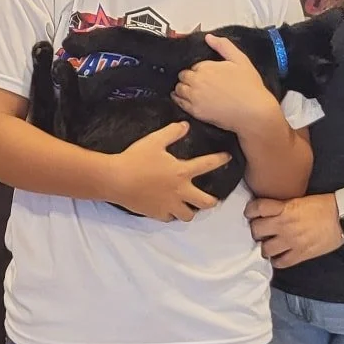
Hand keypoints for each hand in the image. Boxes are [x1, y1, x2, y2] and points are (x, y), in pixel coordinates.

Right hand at [104, 121, 229, 221]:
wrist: (116, 179)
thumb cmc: (135, 158)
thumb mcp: (154, 140)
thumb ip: (172, 132)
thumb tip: (185, 125)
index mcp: (182, 172)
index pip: (207, 165)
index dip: (220, 160)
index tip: (228, 158)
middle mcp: (180, 191)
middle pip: (206, 203)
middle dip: (212, 201)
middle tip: (210, 197)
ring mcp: (169, 205)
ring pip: (188, 215)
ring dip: (191, 210)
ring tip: (188, 205)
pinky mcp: (156, 213)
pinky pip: (169, 218)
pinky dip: (171, 213)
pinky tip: (168, 208)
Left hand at [173, 33, 280, 134]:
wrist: (254, 112)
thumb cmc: (250, 86)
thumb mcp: (240, 60)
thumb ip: (223, 46)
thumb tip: (208, 37)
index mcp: (206, 67)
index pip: (192, 65)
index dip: (198, 69)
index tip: (205, 73)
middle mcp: (197, 81)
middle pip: (182, 76)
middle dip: (188, 77)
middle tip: (198, 81)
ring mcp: (194, 97)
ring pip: (178, 89)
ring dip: (183, 87)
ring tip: (192, 90)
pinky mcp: (195, 111)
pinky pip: (179, 103)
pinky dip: (179, 99)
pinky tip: (186, 99)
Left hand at [248, 193, 343, 267]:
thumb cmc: (325, 205)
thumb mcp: (299, 199)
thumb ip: (283, 206)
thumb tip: (270, 211)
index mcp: (285, 208)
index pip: (257, 208)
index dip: (250, 210)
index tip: (251, 213)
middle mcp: (284, 225)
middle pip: (256, 230)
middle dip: (256, 230)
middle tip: (260, 230)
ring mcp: (292, 241)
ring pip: (265, 249)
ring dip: (265, 247)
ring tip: (269, 245)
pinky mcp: (301, 254)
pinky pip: (280, 262)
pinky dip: (277, 260)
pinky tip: (279, 256)